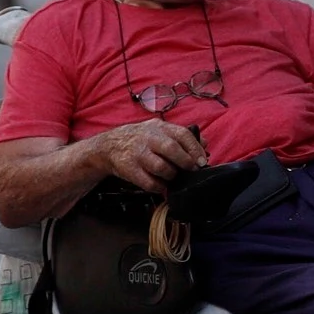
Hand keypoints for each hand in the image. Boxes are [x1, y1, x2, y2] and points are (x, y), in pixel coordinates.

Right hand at [93, 120, 208, 192]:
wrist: (108, 146)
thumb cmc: (141, 139)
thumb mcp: (160, 130)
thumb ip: (182, 136)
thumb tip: (204, 144)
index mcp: (159, 127)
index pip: (182, 134)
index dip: (194, 148)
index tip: (202, 161)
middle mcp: (148, 138)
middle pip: (171, 149)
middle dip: (185, 162)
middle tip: (191, 170)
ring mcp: (137, 154)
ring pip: (161, 167)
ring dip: (172, 175)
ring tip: (173, 176)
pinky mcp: (129, 169)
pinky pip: (149, 183)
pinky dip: (159, 186)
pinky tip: (162, 185)